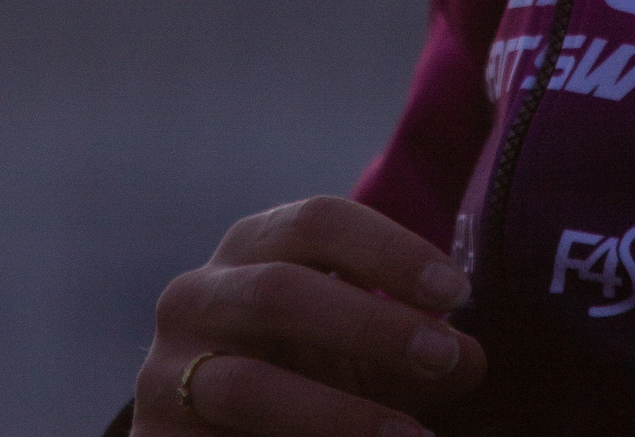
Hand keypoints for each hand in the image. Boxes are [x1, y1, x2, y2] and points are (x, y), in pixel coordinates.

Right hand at [132, 195, 484, 435]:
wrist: (206, 434)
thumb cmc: (299, 375)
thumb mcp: (355, 351)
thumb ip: (413, 347)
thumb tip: (471, 358)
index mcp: (250, 247)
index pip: (317, 220)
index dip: (388, 248)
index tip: (455, 291)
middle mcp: (195, 296)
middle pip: (281, 290)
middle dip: (371, 324)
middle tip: (445, 358)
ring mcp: (162, 373)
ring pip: (249, 385)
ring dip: (339, 415)